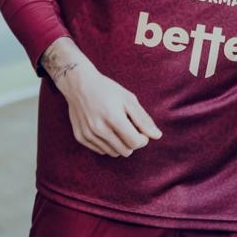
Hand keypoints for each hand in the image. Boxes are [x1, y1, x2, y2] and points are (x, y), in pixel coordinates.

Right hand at [41, 38, 160, 157]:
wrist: (78, 84)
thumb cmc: (107, 89)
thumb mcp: (128, 99)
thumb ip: (143, 119)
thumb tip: (157, 136)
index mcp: (113, 118)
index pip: (135, 143)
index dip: (143, 139)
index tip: (142, 131)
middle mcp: (99, 129)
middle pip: (125, 151)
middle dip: (132, 142)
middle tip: (130, 129)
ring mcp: (88, 134)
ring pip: (113, 153)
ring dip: (119, 144)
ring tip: (117, 128)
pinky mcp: (80, 137)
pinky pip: (100, 151)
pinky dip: (107, 144)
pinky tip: (106, 130)